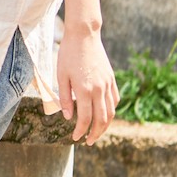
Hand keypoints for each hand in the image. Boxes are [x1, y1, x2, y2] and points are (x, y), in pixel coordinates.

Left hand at [56, 28, 119, 144]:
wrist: (84, 35)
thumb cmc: (68, 54)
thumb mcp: (61, 75)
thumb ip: (64, 98)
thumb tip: (68, 117)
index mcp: (84, 90)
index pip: (85, 118)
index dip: (81, 131)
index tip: (75, 138)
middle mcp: (99, 90)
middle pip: (101, 119)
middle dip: (95, 134)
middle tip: (88, 141)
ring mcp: (108, 84)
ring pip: (111, 112)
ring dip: (105, 125)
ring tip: (97, 132)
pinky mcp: (112, 79)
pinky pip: (115, 100)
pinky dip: (111, 110)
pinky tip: (105, 114)